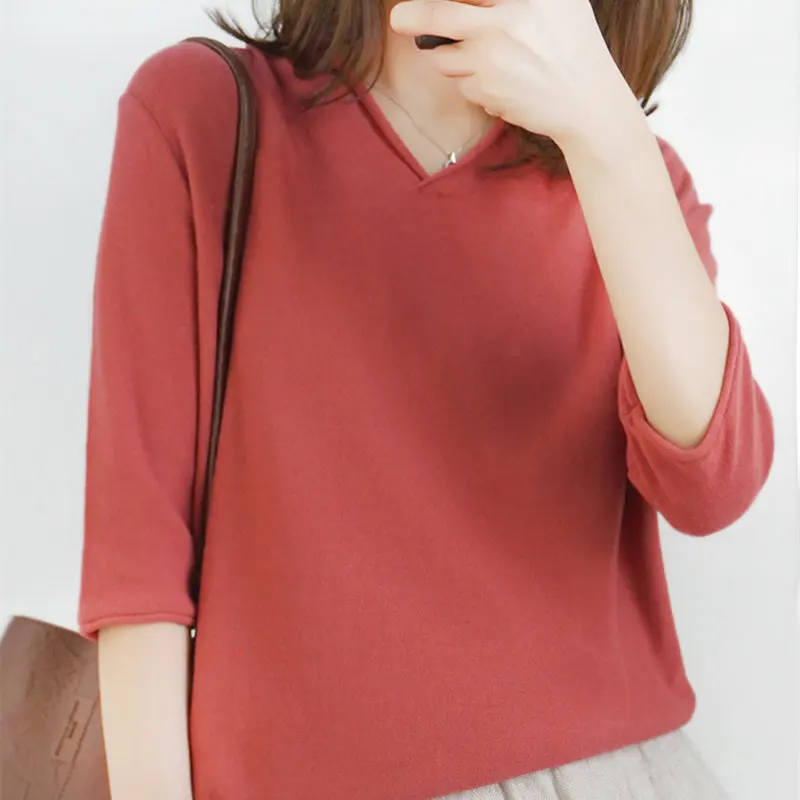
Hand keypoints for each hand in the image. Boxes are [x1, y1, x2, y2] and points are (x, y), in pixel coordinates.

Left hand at [389, 0, 639, 146]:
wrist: (587, 103)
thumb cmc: (573, 46)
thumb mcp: (559, 1)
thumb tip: (474, 2)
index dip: (431, 4)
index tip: (410, 9)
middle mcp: (506, 23)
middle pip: (437, 17)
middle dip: (411, 17)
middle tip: (398, 18)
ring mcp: (493, 61)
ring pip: (445, 58)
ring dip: (451, 57)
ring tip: (483, 56)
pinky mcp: (488, 93)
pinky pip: (463, 85)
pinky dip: (473, 84)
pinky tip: (502, 82)